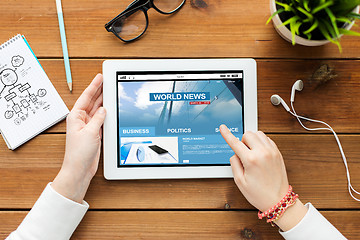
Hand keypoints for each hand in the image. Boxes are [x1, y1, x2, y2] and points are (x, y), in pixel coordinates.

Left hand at [52, 74, 105, 202]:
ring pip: (97, 109)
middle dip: (99, 90)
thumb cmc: (79, 153)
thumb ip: (98, 118)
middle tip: (106, 80)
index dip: (94, 86)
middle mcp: (81, 120)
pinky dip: (106, 113)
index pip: (86, 97)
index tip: (100, 77)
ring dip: (103, 101)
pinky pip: (101, 119)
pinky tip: (111, 108)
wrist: (80, 169)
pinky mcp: (94, 133)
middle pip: (92, 101)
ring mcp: (88, 126)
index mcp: (76, 116)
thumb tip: (103, 109)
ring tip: (110, 90)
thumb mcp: (91, 132)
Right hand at [220, 125, 306, 230]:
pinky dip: (261, 142)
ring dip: (252, 140)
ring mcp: (272, 152)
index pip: (235, 142)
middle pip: (248, 134)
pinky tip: (259, 152)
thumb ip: (234, 164)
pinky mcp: (278, 153)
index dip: (227, 134)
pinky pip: (267, 139)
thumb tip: (235, 153)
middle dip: (242, 141)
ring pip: (258, 134)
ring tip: (251, 152)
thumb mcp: (240, 181)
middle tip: (243, 153)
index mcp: (251, 160)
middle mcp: (263, 153)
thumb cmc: (259, 194)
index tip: (223, 127)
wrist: (278, 200)